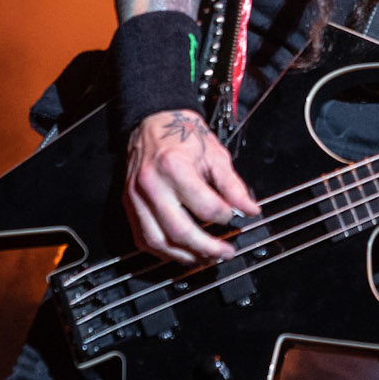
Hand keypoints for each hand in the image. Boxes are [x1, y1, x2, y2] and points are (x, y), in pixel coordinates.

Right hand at [124, 108, 260, 263]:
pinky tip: (181, 252)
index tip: (235, 216)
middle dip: (207, 248)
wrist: (154, 122)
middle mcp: (151, 185)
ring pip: (158, 242)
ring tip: (206, 257)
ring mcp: (136, 197)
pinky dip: (164, 251)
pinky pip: (143, 238)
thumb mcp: (215, 154)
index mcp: (174, 167)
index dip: (226, 216)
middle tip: (225, 252)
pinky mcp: (129, 204)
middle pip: (179, 232)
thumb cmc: (183, 135)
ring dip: (185, 256)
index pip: (205, 207)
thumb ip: (233, 185)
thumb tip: (249, 210)